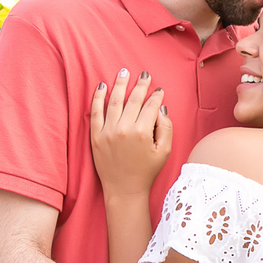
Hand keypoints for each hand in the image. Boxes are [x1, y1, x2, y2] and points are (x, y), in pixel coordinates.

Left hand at [90, 69, 171, 198]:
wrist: (124, 189)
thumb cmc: (146, 172)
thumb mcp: (165, 151)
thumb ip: (166, 128)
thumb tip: (161, 109)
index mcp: (142, 132)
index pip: (151, 106)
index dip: (156, 96)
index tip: (159, 90)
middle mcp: (124, 129)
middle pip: (134, 100)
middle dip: (141, 85)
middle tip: (145, 74)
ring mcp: (108, 132)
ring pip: (114, 101)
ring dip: (120, 84)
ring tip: (124, 72)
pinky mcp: (96, 136)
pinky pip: (95, 112)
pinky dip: (98, 98)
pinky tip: (102, 86)